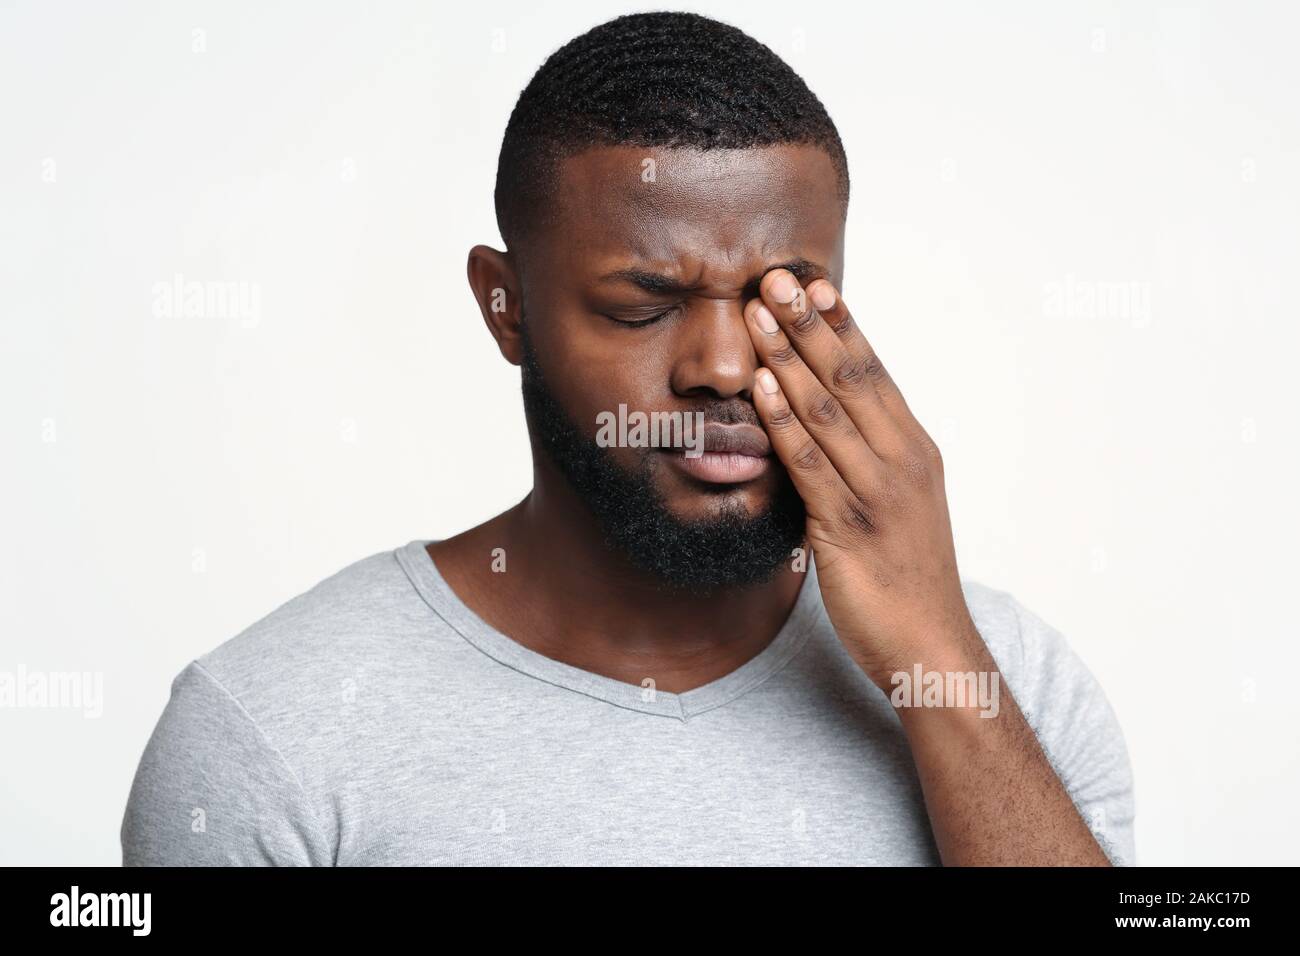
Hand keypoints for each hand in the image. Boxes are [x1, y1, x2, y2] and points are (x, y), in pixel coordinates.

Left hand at [744, 269, 984, 690]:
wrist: (931, 647)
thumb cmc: (909, 578)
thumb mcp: (898, 507)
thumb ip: (866, 463)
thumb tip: (825, 427)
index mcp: (915, 450)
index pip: (875, 372)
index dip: (842, 325)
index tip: (813, 283)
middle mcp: (901, 460)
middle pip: (851, 377)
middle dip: (810, 324)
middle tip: (775, 277)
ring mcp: (878, 491)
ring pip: (827, 410)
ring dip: (787, 357)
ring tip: (756, 315)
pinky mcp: (849, 526)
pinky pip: (811, 463)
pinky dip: (783, 420)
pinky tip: (760, 387)